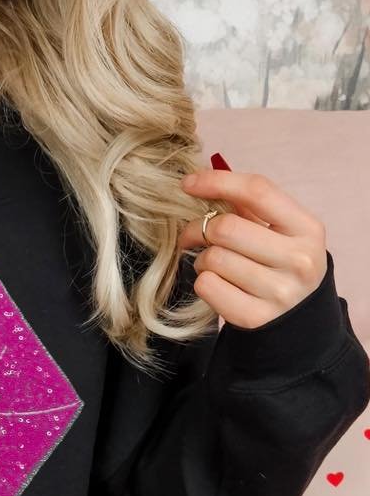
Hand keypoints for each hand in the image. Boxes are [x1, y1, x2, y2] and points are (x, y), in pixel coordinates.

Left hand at [177, 168, 327, 329]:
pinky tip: (217, 283)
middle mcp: (299, 260)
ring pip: (213, 259)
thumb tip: (202, 179)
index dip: (217, 182)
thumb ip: (248, 204)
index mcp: (307, 228)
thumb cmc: (278, 261)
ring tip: (213, 264)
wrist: (296, 315)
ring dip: (202, 258)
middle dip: (198, 228)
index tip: (188, 183)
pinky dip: (203, 280)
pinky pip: (207, 285)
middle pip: (225, 228)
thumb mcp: (279, 229)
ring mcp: (279, 291)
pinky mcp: (255, 317)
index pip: (258, 191)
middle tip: (191, 235)